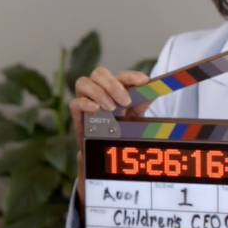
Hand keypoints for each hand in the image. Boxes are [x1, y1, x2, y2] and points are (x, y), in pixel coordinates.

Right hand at [69, 67, 152, 198]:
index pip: (120, 75)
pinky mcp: (77, 116)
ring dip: (99, 92)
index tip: (144, 81)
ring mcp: (85, 102)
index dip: (131, 75)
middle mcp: (98, 91)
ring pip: (83, 82)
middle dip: (113, 84)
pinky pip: (74, 103)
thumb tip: (153, 93)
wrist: (106, 154)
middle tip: (125, 101)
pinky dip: (85, 103)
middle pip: (99, 73)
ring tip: (111, 108)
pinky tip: (96, 109)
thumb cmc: (120, 132)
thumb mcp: (135, 118)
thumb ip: (141, 105)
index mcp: (114, 89)